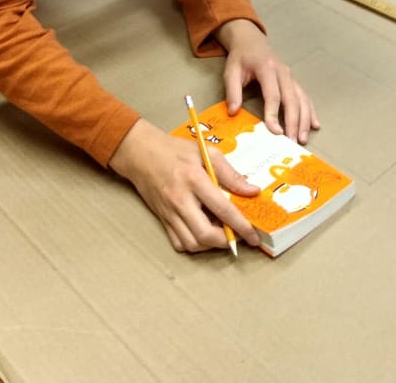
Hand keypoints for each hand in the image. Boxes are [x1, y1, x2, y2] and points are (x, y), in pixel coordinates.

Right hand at [109, 118, 260, 252]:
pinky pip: (179, 243)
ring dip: (211, 245)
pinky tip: (203, 232)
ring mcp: (169, 213)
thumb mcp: (207, 153)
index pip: (222, 209)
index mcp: (195, 180)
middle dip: (226, 241)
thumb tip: (252, 191)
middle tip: (238, 235)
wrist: (141, 154)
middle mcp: (180, 200)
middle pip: (205, 235)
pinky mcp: (162, 219)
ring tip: (221, 231)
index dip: (241, 226)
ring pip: (192, 244)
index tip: (254, 236)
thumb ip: (230, 174)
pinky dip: (194, 244)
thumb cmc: (175, 150)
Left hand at [215, 19, 319, 143]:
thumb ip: (232, 91)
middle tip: (293, 142)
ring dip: (304, 120)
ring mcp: (291, 77)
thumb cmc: (241, 58)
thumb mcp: (231, 71)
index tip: (275, 132)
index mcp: (267, 69)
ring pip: (302, 99)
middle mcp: (283, 73)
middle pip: (292, 99)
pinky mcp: (293, 81)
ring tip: (303, 138)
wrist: (252, 42)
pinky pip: (305, 97)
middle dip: (294, 122)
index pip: (273, 95)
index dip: (274, 114)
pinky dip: (310, 111)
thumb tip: (233, 112)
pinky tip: (314, 124)